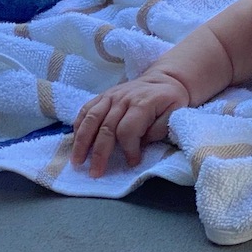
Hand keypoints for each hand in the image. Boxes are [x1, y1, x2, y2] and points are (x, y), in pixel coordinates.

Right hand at [70, 71, 189, 176]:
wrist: (164, 79)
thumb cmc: (170, 100)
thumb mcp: (176, 113)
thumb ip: (159, 129)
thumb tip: (140, 143)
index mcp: (143, 103)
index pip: (128, 130)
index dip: (129, 149)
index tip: (132, 162)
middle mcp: (124, 99)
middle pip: (106, 128)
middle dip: (99, 153)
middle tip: (95, 172)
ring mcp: (111, 96)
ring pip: (91, 119)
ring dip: (82, 142)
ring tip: (77, 161)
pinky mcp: (103, 95)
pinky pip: (86, 110)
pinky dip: (78, 126)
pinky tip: (75, 141)